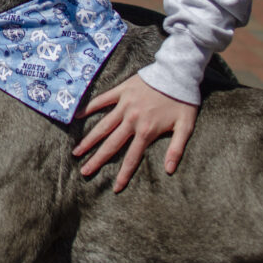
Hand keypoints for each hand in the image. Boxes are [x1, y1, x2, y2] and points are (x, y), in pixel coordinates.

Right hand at [72, 74, 197, 192]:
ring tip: (76, 151)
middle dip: (97, 160)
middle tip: (83, 171)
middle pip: (111, 144)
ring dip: (89, 139)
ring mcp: (124, 105)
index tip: (115, 189)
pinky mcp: (121, 91)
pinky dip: (90, 108)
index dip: (123, 175)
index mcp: (146, 131)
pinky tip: (78, 116)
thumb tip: (169, 171)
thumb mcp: (186, 127)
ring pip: (103, 125)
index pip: (132, 158)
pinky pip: (103, 100)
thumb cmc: (183, 101)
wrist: (177, 72)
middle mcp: (131, 120)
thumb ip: (176, 149)